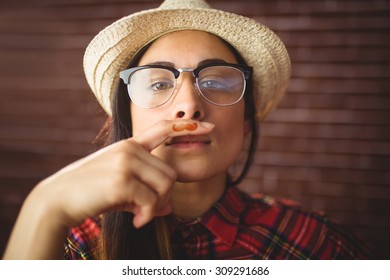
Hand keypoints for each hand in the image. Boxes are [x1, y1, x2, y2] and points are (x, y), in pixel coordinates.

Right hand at [3, 119, 213, 258]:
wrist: (58, 199)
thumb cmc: (91, 192)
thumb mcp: (122, 189)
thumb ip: (147, 193)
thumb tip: (169, 207)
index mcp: (130, 145)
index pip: (164, 128)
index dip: (188, 127)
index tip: (208, 126)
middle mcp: (130, 148)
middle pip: (170, 173)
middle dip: (164, 196)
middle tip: (148, 210)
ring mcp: (125, 162)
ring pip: (165, 185)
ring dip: (156, 206)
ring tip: (140, 214)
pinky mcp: (122, 180)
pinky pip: (151, 201)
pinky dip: (147, 216)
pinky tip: (136, 221)